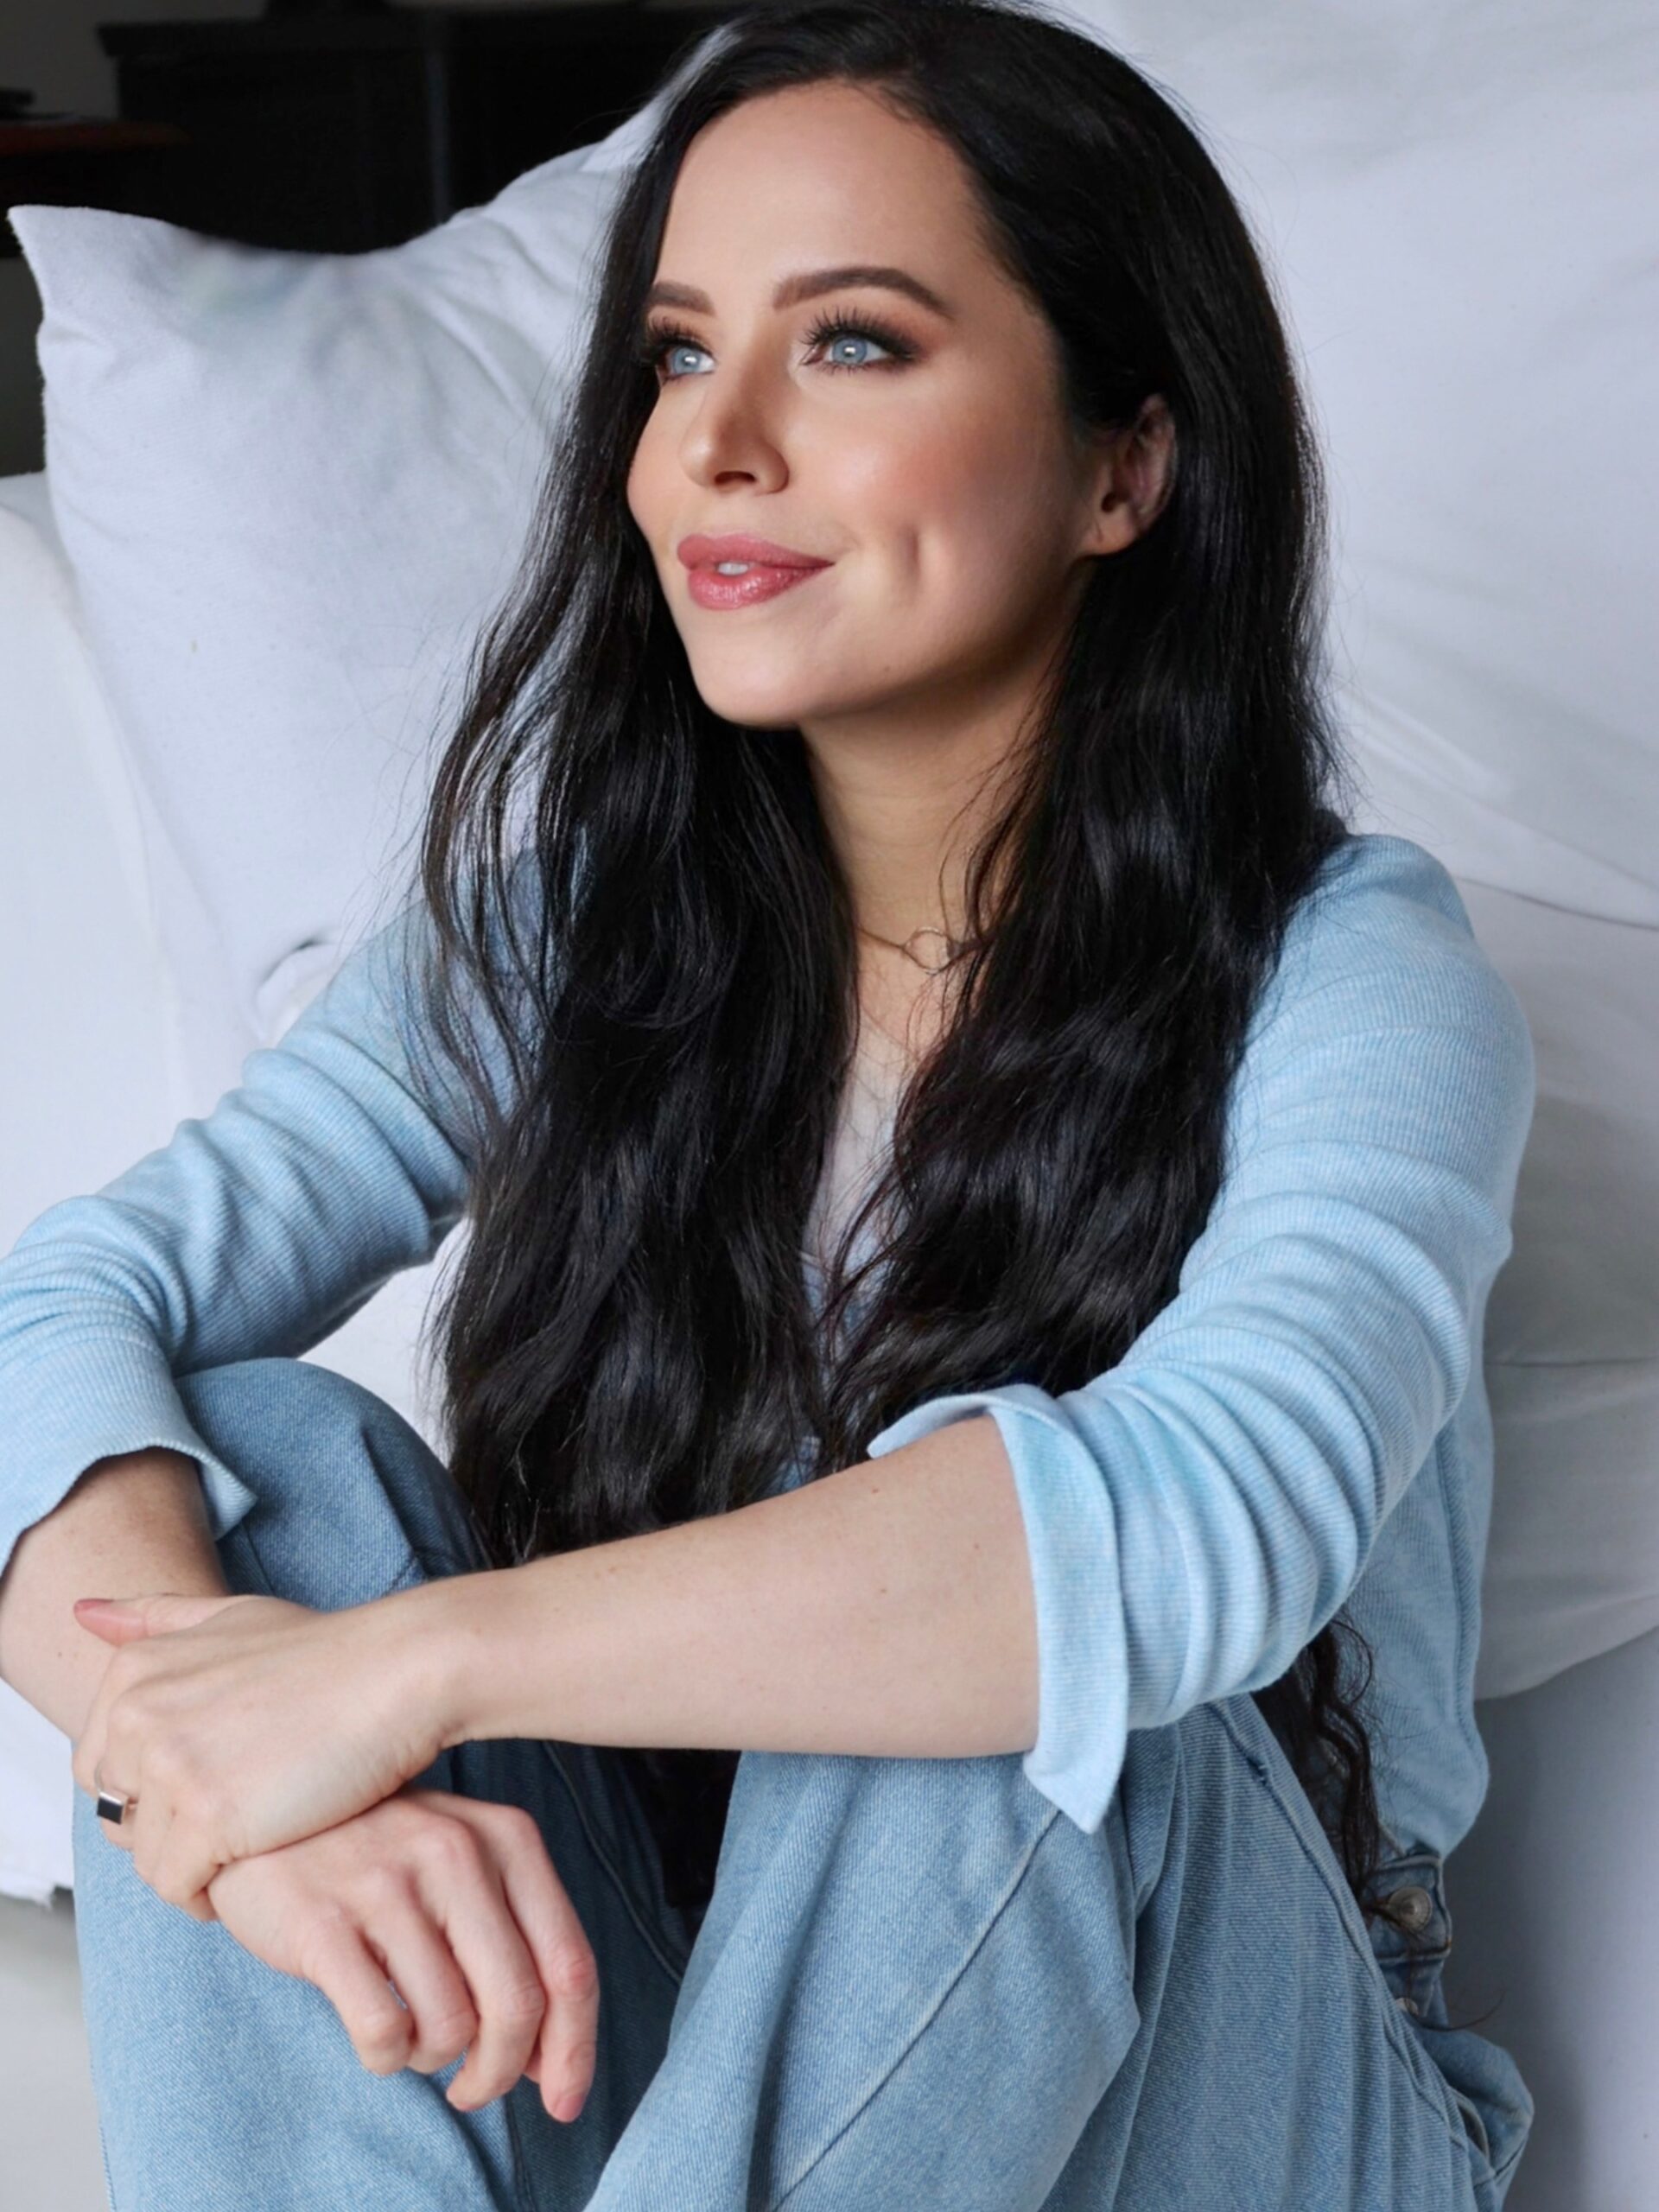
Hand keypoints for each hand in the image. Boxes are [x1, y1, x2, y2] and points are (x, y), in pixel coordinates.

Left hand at [72, 1588, 444, 1914]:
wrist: (398, 1674)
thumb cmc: (326, 1651)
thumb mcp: (234, 1615)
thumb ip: (155, 1616)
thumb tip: (82, 1613)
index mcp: (135, 1671)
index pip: (100, 1764)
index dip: (156, 1785)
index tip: (212, 1782)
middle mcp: (138, 1714)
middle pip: (118, 1812)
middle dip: (166, 1826)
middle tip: (232, 1820)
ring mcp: (170, 1767)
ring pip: (145, 1856)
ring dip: (190, 1865)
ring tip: (248, 1847)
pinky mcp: (208, 1819)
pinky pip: (176, 1885)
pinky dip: (208, 1895)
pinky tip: (254, 1869)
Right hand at [207, 1787, 599, 2121]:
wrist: (264, 1805)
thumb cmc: (377, 1850)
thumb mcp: (461, 1866)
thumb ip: (514, 1942)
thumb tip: (551, 2058)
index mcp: (507, 1838)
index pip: (569, 1964)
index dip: (575, 2049)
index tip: (563, 2101)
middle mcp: (458, 1853)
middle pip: (519, 2006)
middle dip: (501, 2073)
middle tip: (473, 2089)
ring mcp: (389, 1885)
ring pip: (451, 2028)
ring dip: (436, 2061)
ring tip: (414, 2041)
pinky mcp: (323, 1923)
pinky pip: (384, 2032)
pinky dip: (387, 2057)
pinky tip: (378, 2035)